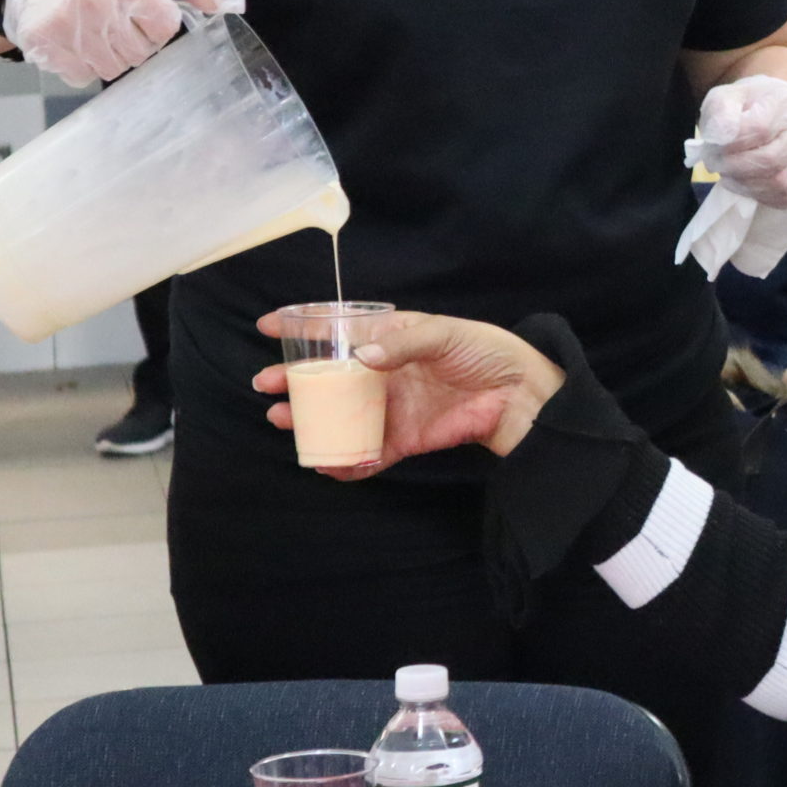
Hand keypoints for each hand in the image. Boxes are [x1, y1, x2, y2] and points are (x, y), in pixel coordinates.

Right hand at [0, 0, 246, 86]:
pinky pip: (83, 76)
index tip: (141, 10)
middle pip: (141, 52)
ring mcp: (65, 24)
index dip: (157, 22)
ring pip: (114, 68)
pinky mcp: (43, 44)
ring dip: (110, 55)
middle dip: (134, 40)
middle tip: (115, 20)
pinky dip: (84, 65)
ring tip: (95, 30)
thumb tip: (223, 2)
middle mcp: (94, 0)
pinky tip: (75, 41)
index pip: (165, 26)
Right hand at [251, 310, 561, 478]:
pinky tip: (322, 461)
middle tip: (266, 384)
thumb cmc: (485, 350)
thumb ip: (403, 345)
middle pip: (329, 377)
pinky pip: (367, 452)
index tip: (268, 326)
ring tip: (283, 419)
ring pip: (340, 415)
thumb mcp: (445, 334)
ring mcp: (392, 407)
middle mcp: (385, 372)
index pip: (340, 329)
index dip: (304, 326)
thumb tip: (360, 359)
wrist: (520, 394)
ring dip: (310, 419)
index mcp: (392, 338)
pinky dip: (344, 459)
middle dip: (295, 380)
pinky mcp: (404, 439)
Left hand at [698, 74, 786, 209]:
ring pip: (780, 183)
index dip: (731, 144)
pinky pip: (785, 197)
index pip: (760, 128)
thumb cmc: (750, 104)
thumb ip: (722, 110)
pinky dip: (758, 194)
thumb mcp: (729, 95)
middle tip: (715, 163)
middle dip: (735, 167)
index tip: (711, 146)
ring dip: (745, 183)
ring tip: (729, 173)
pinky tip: (745, 182)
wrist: (779, 112)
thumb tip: (722, 135)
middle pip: (772, 159)